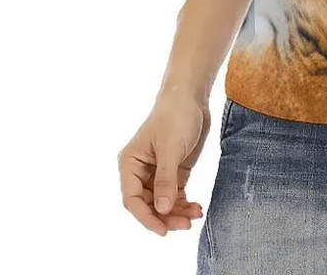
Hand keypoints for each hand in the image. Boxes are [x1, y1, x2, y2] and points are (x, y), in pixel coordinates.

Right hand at [118, 89, 208, 235]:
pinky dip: (184, 203)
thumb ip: (165, 180)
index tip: (163, 230)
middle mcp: (140, 171)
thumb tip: (162, 210)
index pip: (132, 199)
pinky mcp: (174, 170)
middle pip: (148, 204)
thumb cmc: (176, 115)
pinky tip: (196, 207)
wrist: (192, 96)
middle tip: (186, 224)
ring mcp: (157, 172)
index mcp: (130, 164)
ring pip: (162, 202)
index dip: (146, 217)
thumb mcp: (170, 148)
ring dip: (177, 212)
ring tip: (195, 215)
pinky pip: (175, 194)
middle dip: (166, 216)